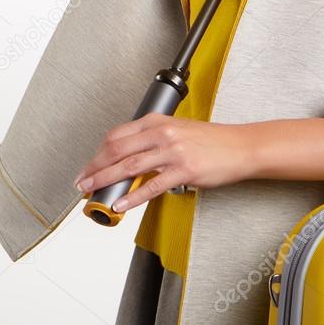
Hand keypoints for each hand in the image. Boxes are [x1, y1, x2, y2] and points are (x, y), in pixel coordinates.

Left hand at [72, 114, 251, 212]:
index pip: (118, 135)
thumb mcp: (178, 130)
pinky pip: (152, 186)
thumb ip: (153, 139)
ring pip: (130, 166)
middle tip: (82, 182)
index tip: (89, 166)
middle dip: (95, 167)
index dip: (98, 153)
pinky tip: (121, 204)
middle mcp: (163, 133)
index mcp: (158, 121)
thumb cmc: (212, 140)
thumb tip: (129, 157)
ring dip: (106, 180)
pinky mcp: (185, 170)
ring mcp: (173, 151)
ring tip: (92, 191)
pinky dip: (133, 197)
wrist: (240, 146)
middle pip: (118, 149)